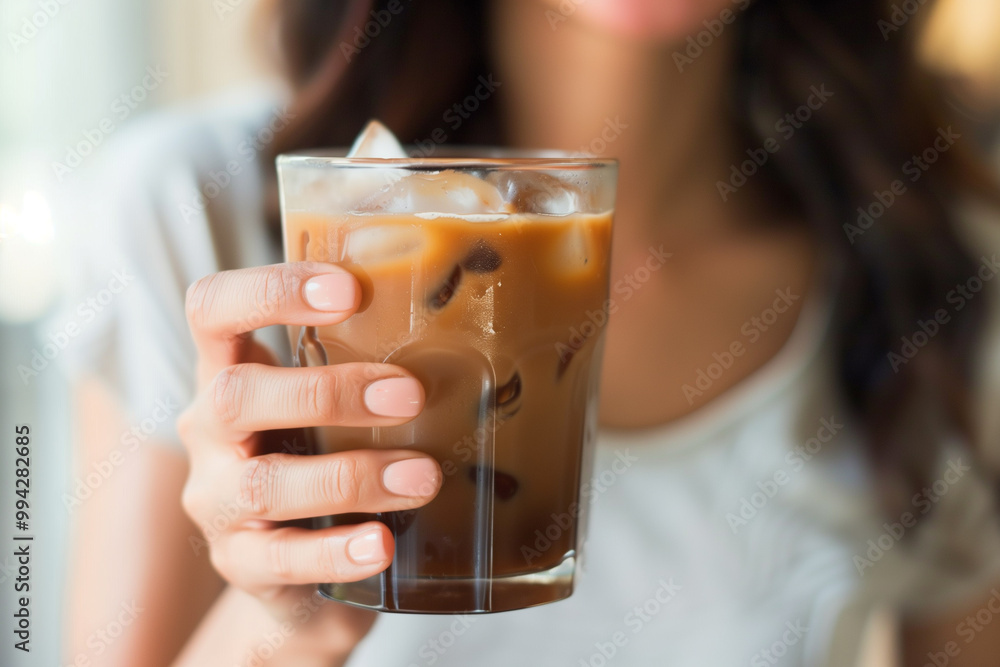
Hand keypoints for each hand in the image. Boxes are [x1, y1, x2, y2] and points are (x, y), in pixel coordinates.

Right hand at [177, 262, 442, 658]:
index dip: (269, 289)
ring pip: (263, 484)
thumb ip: (371, 362)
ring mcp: (216, 501)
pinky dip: (335, 552)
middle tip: (410, 395)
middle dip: (328, 392)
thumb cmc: (327, 456)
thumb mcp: (335, 403)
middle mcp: (209, 431)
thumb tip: (478, 321)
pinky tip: (381, 545)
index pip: (213, 309)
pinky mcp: (239, 564)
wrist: (302, 568)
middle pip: (235, 395)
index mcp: (230, 371)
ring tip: (423, 477)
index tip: (348, 290)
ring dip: (350, 476)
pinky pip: (279, 560)